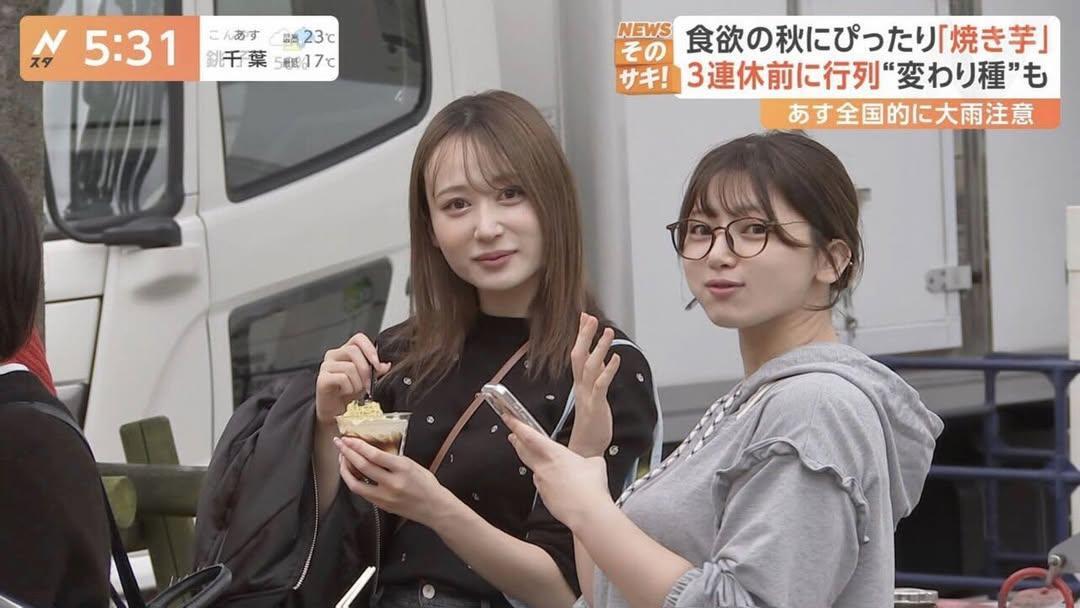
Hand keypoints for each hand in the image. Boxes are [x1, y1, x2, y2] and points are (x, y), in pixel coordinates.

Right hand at [316, 332, 391, 424]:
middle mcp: (334, 355)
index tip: (377, 364)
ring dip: (357, 383)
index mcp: (346, 351)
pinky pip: (342, 378)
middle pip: (353, 351)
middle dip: (365, 370)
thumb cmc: (348, 392)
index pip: (358, 339)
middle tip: (368, 384)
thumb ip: (375, 370)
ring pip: (349, 367)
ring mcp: (326, 366)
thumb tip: (385, 365)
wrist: (335, 410)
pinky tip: (346, 392)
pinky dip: (349, 388)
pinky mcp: (322, 378)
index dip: (369, 348)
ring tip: (354, 390)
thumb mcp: (366, 379)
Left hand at [335, 436, 451, 526]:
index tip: (348, 439)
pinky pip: (361, 492)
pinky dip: (353, 481)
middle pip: (362, 466)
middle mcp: (392, 483)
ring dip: (345, 469)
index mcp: (403, 469)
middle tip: (339, 444)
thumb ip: (393, 459)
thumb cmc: (427, 485)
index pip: (374, 455)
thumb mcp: (413, 465)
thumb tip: (372, 451)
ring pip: (356, 483)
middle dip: (347, 453)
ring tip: (342, 459)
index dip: (358, 445)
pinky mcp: (381, 505)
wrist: (434, 508)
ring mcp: (384, 496)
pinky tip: (351, 474)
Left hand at [505, 415, 611, 531]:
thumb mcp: (595, 463)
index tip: (509, 418)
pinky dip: (549, 483)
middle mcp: (544, 468)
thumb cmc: (591, 488)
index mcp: (554, 454)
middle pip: (524, 451)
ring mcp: (542, 484)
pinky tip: (561, 486)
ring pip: (535, 470)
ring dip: (538, 465)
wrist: (587, 513)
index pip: (529, 436)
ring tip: (549, 466)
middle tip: (512, 436)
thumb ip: (588, 459)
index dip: (516, 425)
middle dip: (517, 442)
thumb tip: (590, 462)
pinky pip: (544, 486)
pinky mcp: (545, 498)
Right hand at [567, 313, 620, 457]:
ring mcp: (588, 396)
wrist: (585, 450)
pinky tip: (616, 358)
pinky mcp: (596, 406)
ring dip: (599, 348)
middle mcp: (581, 387)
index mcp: (580, 385)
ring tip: (607, 331)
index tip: (584, 317)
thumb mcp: (594, 396)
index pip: (578, 355)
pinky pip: (601, 385)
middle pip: (579, 356)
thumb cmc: (591, 425)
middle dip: (584, 336)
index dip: (581, 336)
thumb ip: (597, 377)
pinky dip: (608, 370)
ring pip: (590, 367)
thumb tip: (603, 359)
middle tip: (590, 317)